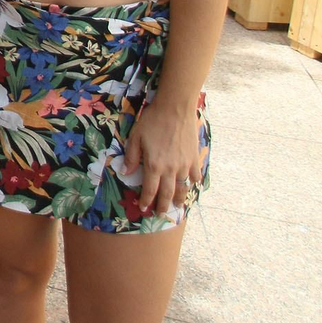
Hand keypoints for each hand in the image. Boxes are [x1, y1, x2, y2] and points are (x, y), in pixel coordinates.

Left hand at [123, 98, 203, 216]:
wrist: (175, 108)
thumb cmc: (152, 121)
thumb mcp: (135, 137)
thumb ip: (132, 157)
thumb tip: (126, 172)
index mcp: (154, 165)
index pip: (150, 190)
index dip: (146, 201)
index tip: (144, 208)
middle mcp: (170, 169)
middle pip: (167, 194)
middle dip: (163, 206)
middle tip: (160, 214)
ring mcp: (184, 165)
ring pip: (183, 188)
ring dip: (179, 199)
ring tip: (177, 206)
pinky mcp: (194, 158)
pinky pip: (195, 176)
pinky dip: (193, 183)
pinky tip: (190, 185)